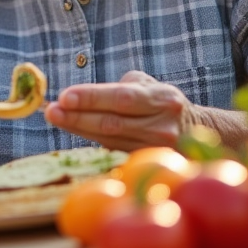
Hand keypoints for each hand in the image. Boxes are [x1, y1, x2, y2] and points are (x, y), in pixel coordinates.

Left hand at [45, 70, 195, 150]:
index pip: (121, 98)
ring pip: (110, 139)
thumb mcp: (149, 85)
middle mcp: (161, 125)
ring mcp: (155, 148)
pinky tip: (75, 130)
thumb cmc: (161, 101)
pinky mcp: (147, 163)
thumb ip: (122, 87)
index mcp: (162, 99)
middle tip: (51, 110)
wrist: (196, 131)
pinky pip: (114, 150)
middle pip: (112, 123)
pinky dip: (92, 140)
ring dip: (79, 128)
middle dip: (77, 116)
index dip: (92, 98)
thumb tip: (87, 96)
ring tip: (56, 117)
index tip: (64, 96)